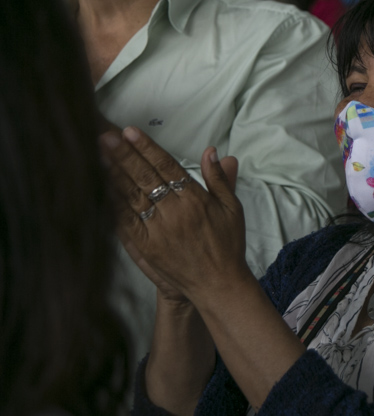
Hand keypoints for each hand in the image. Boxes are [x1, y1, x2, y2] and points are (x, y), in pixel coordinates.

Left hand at [101, 127, 247, 307]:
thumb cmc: (228, 245)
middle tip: (105, 137)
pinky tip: (102, 188)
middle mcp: (174, 213)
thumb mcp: (232, 208)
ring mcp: (157, 230)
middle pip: (144, 177)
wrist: (218, 284)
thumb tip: (213, 152)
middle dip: (123, 155)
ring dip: (113, 174)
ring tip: (98, 156)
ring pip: (130, 196)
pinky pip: (124, 221)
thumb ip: (220, 179)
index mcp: (195, 200)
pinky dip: (112, 203)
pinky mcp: (145, 246)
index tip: (130, 132)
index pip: (166, 166)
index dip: (147, 148)